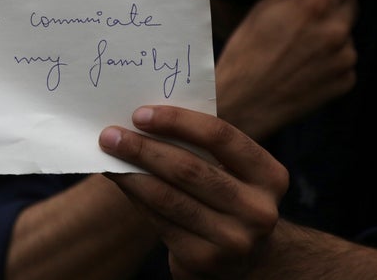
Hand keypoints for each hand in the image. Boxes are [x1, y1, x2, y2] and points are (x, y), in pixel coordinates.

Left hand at [99, 105, 288, 279]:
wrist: (247, 258)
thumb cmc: (228, 195)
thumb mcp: (232, 170)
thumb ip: (202, 146)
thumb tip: (143, 120)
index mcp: (269, 175)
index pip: (220, 136)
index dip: (177, 122)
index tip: (140, 114)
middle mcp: (257, 209)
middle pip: (189, 168)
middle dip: (143, 148)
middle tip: (111, 134)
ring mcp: (233, 240)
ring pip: (169, 197)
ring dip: (131, 173)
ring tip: (107, 154)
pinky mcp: (204, 261)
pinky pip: (160, 220)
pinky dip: (135, 196)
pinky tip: (120, 180)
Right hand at [216, 0, 365, 139]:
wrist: (242, 105)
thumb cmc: (244, 54)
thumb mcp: (263, 9)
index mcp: (315, 5)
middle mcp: (337, 29)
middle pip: (351, 0)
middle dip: (332, 4)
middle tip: (301, 20)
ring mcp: (345, 58)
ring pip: (347, 31)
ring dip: (330, 34)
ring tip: (297, 49)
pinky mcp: (346, 81)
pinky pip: (345, 59)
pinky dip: (330, 61)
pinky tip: (304, 68)